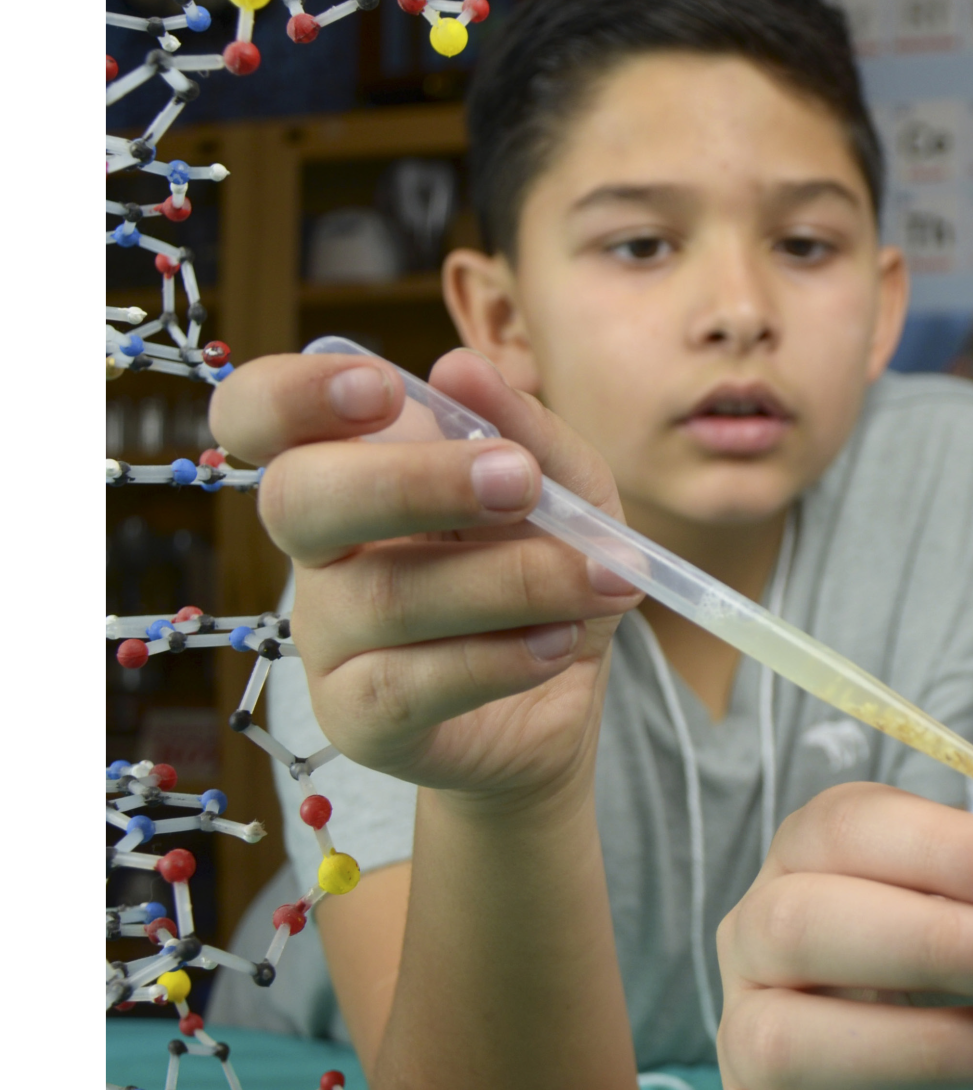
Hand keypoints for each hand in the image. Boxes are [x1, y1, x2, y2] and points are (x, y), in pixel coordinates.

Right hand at [210, 349, 641, 805]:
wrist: (568, 691)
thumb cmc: (547, 566)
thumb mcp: (571, 491)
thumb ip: (529, 433)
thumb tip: (460, 368)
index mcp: (348, 470)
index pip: (255, 416)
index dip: (291, 394)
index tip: (382, 388)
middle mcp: (320, 552)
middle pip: (297, 499)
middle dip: (413, 481)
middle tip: (520, 481)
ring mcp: (328, 640)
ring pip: (384, 597)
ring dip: (512, 579)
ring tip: (600, 577)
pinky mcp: (357, 721)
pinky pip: (406, 686)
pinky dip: (498, 659)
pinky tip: (559, 642)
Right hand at [715, 782, 972, 1089]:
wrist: (941, 1069)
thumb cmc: (968, 974)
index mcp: (813, 853)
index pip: (849, 824)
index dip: (944, 845)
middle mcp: (759, 929)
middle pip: (802, 921)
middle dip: (937, 941)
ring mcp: (745, 1027)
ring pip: (786, 1038)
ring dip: (925, 1043)